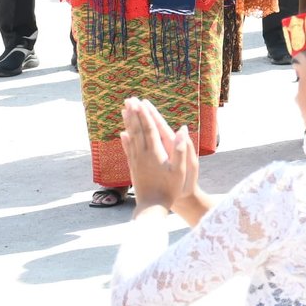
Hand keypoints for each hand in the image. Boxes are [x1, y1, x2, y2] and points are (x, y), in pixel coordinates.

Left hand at [119, 97, 194, 211]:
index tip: (141, 102)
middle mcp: (142, 154)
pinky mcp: (133, 167)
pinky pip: (128, 149)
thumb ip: (181, 149)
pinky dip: (124, 140)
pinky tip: (122, 133)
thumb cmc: (169, 189)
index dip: (145, 114)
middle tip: (129, 99)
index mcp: (155, 153)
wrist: (152, 207)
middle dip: (134, 113)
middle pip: (137, 129)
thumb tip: (183, 129)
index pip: (149, 129)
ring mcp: (136, 160)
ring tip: (124, 110)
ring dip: (128, 122)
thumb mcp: (180, 170)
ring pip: (130, 137)